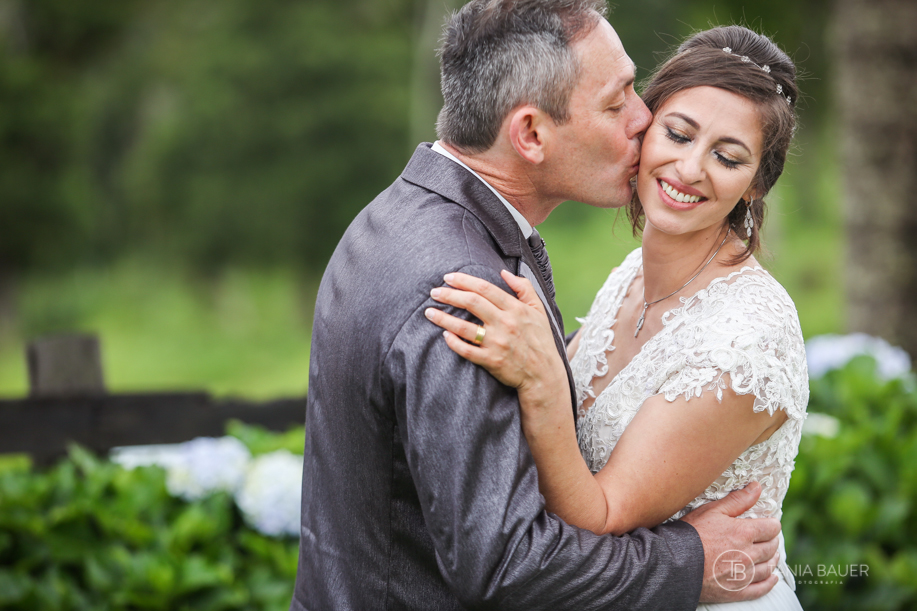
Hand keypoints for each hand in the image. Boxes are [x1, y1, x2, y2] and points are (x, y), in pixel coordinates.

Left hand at [424, 270, 565, 397]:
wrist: (544, 374)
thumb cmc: (540, 340)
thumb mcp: (539, 310)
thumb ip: (524, 288)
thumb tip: (504, 272)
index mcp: (515, 309)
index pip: (484, 288)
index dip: (463, 280)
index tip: (448, 277)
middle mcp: (505, 324)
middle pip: (471, 302)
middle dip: (449, 295)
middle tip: (434, 292)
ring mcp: (497, 343)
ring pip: (463, 327)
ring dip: (443, 318)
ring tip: (429, 312)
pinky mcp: (491, 361)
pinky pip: (467, 350)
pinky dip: (453, 343)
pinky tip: (444, 335)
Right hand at [681, 482, 781, 602]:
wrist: (675, 562)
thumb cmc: (692, 533)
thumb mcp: (713, 510)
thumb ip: (738, 500)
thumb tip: (757, 487)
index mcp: (745, 533)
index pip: (771, 528)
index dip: (771, 524)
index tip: (768, 523)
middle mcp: (749, 555)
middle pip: (771, 548)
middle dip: (772, 541)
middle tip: (768, 538)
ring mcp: (744, 575)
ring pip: (768, 567)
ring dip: (772, 560)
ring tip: (771, 555)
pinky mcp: (737, 590)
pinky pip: (761, 588)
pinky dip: (769, 583)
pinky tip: (772, 578)